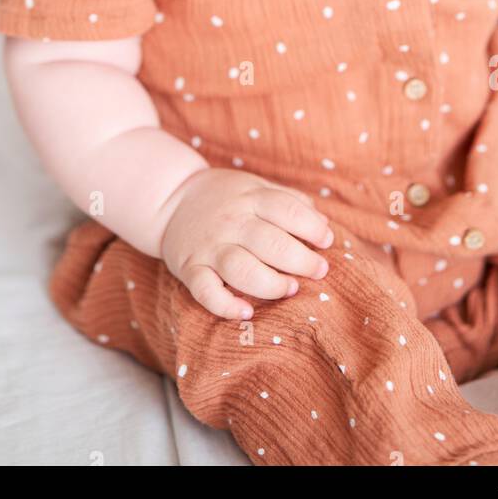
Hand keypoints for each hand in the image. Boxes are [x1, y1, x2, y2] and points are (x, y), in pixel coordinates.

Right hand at [159, 167, 334, 321]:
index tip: (326, 241)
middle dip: (301, 260)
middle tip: (319, 271)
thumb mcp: (256, 186)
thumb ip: (289, 201)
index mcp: (250, 198)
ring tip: (291, 289)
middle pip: (269, 242)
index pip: (287, 210)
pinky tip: (246, 312)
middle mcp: (231, 222)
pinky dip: (225, 305)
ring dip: (270, 283)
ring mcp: (209, 247)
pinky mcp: (190, 268)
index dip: (312, 227)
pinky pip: (205, 291)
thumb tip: (324, 224)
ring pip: (241, 268)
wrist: (170, 200)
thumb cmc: (225, 197)